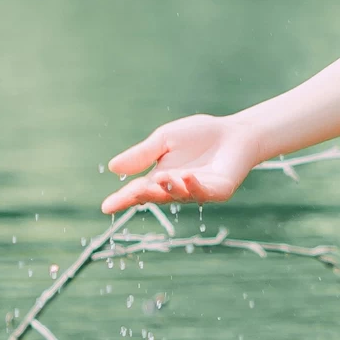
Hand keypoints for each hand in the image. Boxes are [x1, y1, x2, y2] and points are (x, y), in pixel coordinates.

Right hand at [102, 111, 255, 213]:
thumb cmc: (199, 135)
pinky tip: (186, 176)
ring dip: (169, 188)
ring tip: (162, 177)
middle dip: (145, 194)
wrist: (233, 132)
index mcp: (160, 177)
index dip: (122, 200)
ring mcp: (197, 192)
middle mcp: (176, 189)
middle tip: (136, 190)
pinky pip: (202, 193)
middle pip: (156, 197)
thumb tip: (113, 167)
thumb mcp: (164, 140)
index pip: (137, 191)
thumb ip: (142, 154)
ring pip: (178, 196)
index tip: (106, 207)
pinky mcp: (217, 192)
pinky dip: (193, 187)